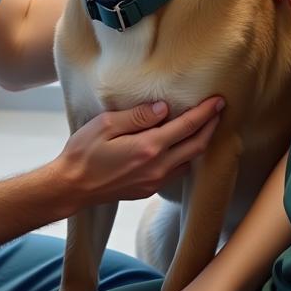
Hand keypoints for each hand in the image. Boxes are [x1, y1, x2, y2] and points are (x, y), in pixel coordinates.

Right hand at [56, 97, 224, 209]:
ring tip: (203, 126)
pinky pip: (175, 171)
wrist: (71, 187)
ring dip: (199, 143)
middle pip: (196, 146)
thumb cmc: (84, 152)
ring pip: (188, 161)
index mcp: (149, 148)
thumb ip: (137, 116)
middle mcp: (157, 168)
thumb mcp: (106, 124)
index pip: (186, 127)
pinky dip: (184, 156)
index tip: (218, 101)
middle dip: (210, 127)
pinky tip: (179, 146)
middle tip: (219, 110)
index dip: (205, 113)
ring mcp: (154, 181)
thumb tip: (163, 108)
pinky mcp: (147, 189)